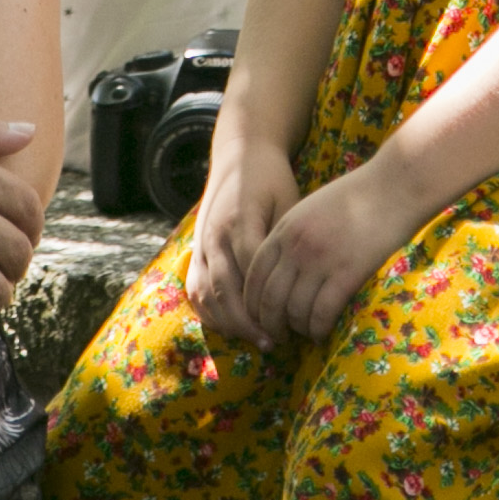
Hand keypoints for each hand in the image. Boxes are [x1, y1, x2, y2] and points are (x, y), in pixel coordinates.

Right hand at [182, 138, 300, 347]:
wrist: (239, 155)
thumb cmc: (272, 181)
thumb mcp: (289, 202)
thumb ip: (287, 241)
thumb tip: (303, 284)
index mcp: (241, 221)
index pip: (252, 272)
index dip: (269, 302)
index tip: (291, 324)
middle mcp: (215, 235)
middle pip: (227, 289)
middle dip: (249, 322)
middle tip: (274, 343)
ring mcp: (201, 244)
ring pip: (207, 294)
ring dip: (230, 323)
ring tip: (257, 340)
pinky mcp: (195, 251)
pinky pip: (196, 290)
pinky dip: (211, 314)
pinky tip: (233, 328)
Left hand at [241, 165, 424, 344]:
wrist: (395, 185)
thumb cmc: (358, 195)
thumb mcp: (312, 209)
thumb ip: (292, 235)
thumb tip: (283, 270)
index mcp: (284, 229)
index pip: (254, 275)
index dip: (252, 303)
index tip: (259, 317)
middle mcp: (296, 246)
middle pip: (269, 298)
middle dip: (269, 324)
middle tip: (277, 338)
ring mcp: (320, 260)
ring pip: (294, 310)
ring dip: (297, 329)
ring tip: (304, 334)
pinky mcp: (347, 273)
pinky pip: (322, 313)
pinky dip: (318, 329)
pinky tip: (322, 333)